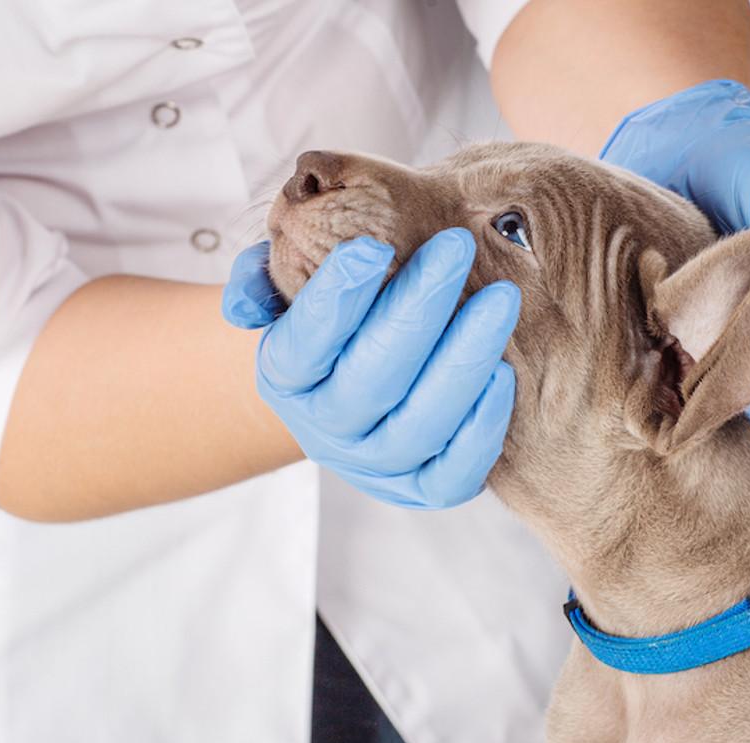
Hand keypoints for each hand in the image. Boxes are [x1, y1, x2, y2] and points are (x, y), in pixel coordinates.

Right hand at [221, 230, 519, 508]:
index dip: (336, 297)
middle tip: (456, 247)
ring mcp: (373, 464)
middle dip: (416, 308)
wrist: (356, 381)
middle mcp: (324, 428)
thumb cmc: (337, 317)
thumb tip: (247, 305)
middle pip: (369, 378)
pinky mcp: (420, 489)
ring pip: (417, 426)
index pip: (305, 341)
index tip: (374, 247)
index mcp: (286, 376)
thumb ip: (264, 278)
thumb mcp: (289, 288)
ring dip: (463, 361)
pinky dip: (480, 429)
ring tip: (500, 299)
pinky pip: (452, 475)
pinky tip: (502, 374)